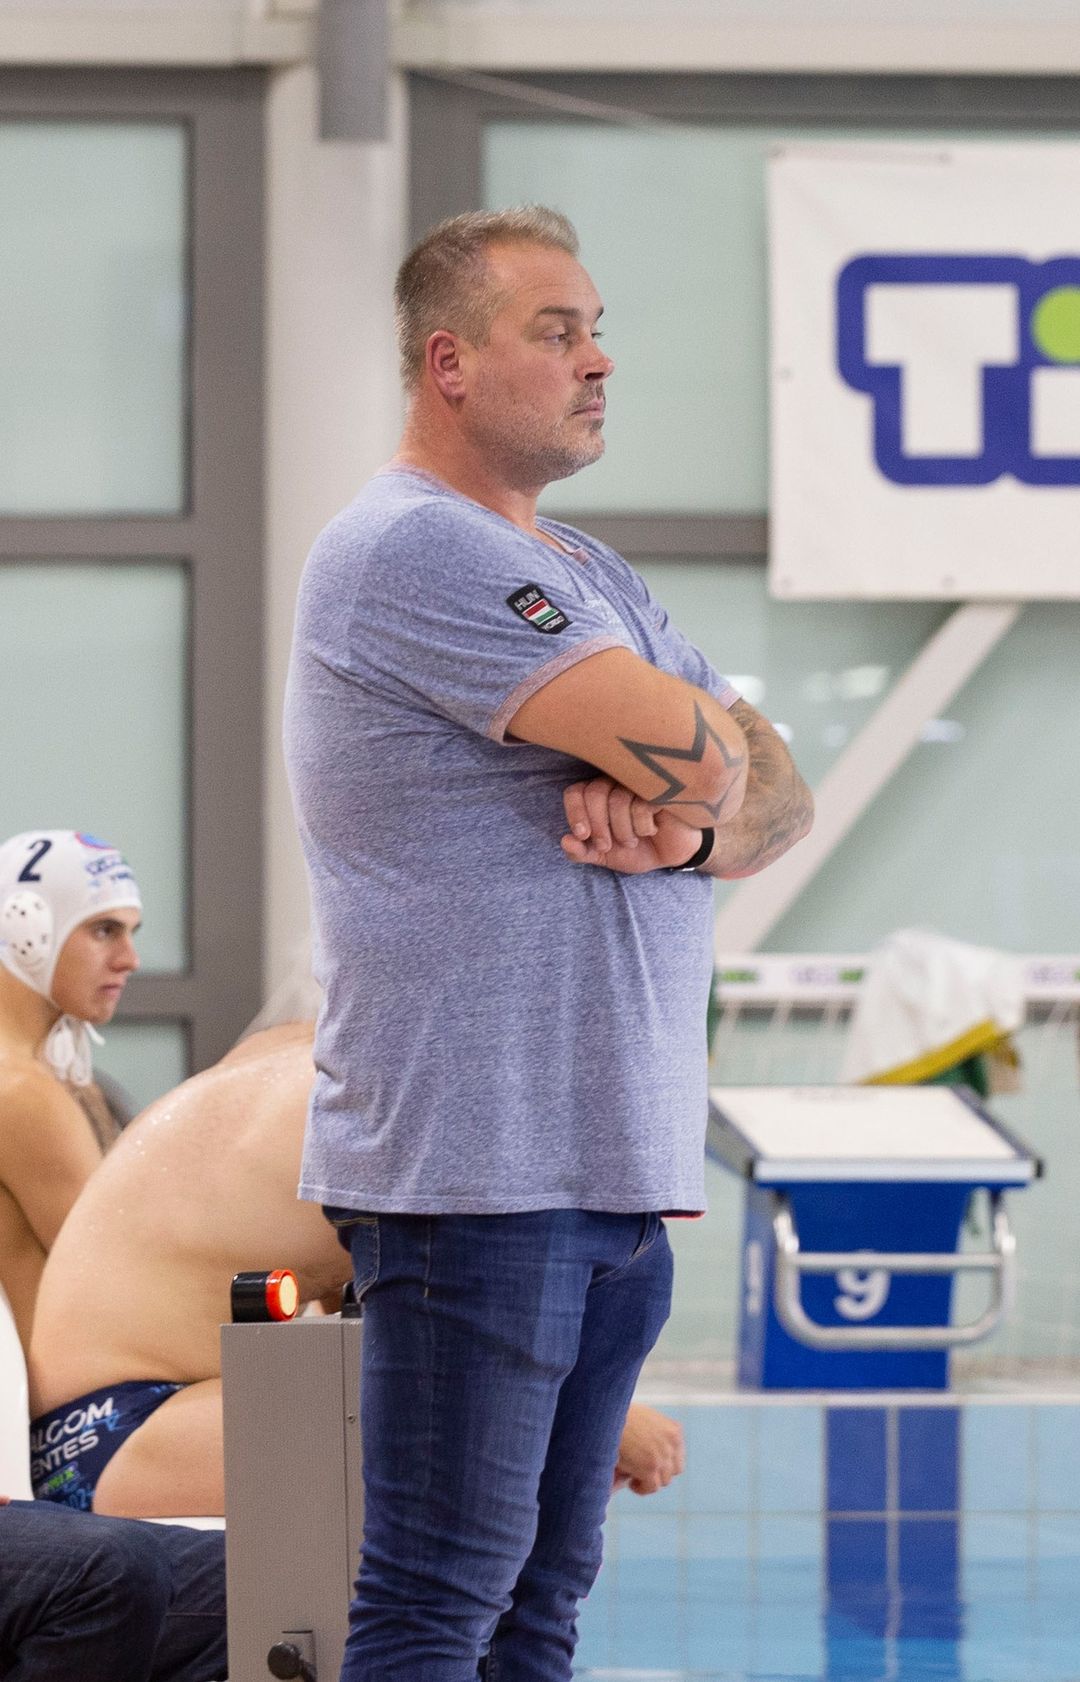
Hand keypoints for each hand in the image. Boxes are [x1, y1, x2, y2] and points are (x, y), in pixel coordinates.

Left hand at [561, 777, 705, 874]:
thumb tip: (565, 842)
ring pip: (617, 800)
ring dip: (622, 830)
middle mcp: (616, 783)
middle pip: (594, 793)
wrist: (673, 855)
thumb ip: (582, 852)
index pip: (575, 791)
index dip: (574, 813)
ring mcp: (639, 783)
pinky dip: (642, 826)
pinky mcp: (662, 789)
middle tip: (607, 845)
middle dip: (597, 826)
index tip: (582, 835)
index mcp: (598, 795)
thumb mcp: (605, 856)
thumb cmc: (639, 848)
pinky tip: (652, 830)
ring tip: (633, 841)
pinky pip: (641, 804)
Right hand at [612, 1403, 685, 1495]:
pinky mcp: (651, 1467)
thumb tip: (651, 1458)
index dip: (664, 1462)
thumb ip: (655, 1434)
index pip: (678, 1455)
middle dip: (659, 1473)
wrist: (606, 1416)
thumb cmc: (619, 1416)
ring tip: (634, 1476)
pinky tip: (630, 1482)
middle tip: (642, 1472)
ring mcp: (663, 1455)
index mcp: (674, 1430)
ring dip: (650, 1481)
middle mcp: (673, 1442)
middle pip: (674, 1470)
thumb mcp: (645, 1419)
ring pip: (664, 1481)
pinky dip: (641, 1488)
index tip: (650, 1464)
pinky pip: (652, 1487)